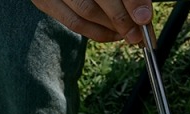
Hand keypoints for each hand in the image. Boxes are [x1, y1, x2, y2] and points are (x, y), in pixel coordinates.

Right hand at [31, 0, 151, 43]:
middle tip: (137, 34)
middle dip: (121, 19)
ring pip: (86, 13)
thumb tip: (141, 11)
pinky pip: (73, 23)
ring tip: (127, 34)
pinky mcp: (44, 1)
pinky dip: (95, 33)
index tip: (144, 17)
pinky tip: (112, 35)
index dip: (132, 1)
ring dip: (110, 28)